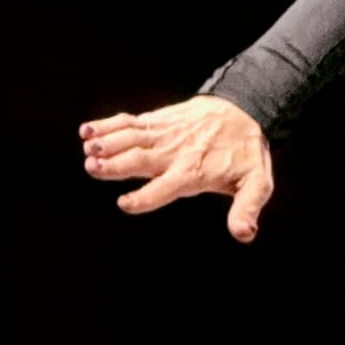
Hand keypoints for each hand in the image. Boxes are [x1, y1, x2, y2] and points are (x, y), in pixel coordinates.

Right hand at [79, 95, 273, 241]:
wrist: (244, 110)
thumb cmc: (247, 155)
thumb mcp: (257, 185)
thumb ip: (247, 210)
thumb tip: (244, 234)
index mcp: (193, 173)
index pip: (165, 188)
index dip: (145, 197)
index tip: (125, 203)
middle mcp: (175, 153)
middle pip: (140, 160)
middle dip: (115, 165)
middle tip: (92, 168)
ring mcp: (164, 134)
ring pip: (131, 138)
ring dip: (107, 143)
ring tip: (88, 148)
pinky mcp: (158, 120)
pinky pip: (131, 122)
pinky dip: (109, 125)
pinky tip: (87, 131)